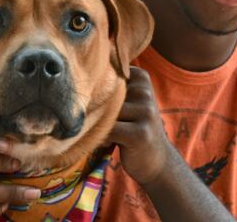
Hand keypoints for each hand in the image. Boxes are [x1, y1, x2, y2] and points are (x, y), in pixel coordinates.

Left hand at [107, 66, 175, 185]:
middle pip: (103, 96)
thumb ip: (110, 89)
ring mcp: (145, 112)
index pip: (105, 76)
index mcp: (141, 79)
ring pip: (105, 113)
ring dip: (100, 125)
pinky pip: (108, 129)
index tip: (107, 105)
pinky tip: (111, 142)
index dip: (99, 92)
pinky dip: (103, 137)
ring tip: (110, 133)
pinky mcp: (140, 133)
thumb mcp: (127, 102)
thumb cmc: (134, 127)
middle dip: (98, 111)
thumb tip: (78, 83)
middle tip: (107, 123)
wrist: (158, 161)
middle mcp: (145, 93)